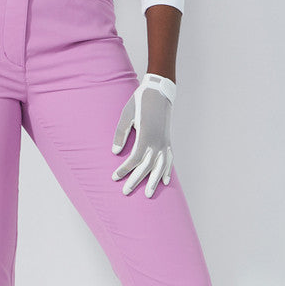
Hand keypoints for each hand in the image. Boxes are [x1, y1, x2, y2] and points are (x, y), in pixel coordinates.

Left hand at [111, 73, 176, 196]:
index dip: (125, 169)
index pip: (135, 159)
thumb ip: (120, 134)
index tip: (115, 177)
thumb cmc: (139, 102)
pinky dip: (168, 171)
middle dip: (136, 180)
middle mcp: (157, 141)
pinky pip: (169, 159)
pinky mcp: (168, 140)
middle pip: (147, 166)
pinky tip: (166, 182)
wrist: (158, 91)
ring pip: (160, 166)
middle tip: (126, 192)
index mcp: (145, 135)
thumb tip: (116, 153)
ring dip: (154, 181)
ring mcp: (164, 142)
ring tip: (148, 194)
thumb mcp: (126, 115)